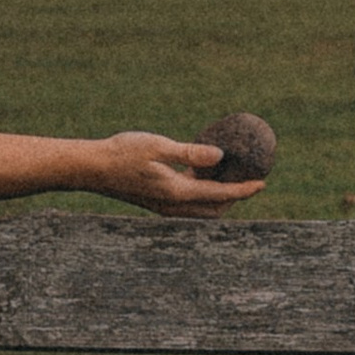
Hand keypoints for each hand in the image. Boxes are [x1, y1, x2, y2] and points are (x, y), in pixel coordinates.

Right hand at [85, 133, 266, 213]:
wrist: (91, 168)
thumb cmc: (121, 153)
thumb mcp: (157, 146)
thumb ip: (189, 152)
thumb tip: (219, 156)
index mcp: (176, 192)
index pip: (219, 195)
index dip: (243, 190)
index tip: (262, 183)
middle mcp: (172, 205)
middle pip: (214, 208)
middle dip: (235, 196)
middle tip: (248, 177)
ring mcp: (163, 206)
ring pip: (201, 208)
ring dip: (218, 195)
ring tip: (227, 171)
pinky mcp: (156, 202)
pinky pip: (189, 203)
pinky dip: (202, 191)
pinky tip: (201, 170)